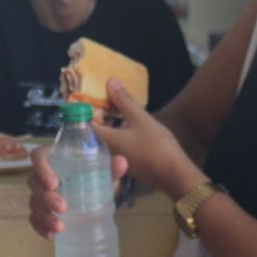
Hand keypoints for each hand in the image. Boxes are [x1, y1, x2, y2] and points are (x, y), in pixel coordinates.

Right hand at [27, 143, 130, 238]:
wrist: (96, 190)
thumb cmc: (96, 174)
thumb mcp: (105, 170)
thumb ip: (112, 166)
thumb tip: (122, 163)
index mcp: (55, 158)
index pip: (38, 156)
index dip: (42, 168)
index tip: (54, 183)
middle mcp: (43, 175)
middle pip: (34, 183)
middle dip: (46, 198)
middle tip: (63, 208)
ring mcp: (40, 194)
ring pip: (34, 203)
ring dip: (44, 216)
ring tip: (60, 228)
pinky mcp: (42, 211)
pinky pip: (34, 219)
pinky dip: (40, 227)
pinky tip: (51, 236)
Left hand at [92, 80, 196, 201]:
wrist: (174, 174)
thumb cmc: (156, 145)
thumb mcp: (141, 119)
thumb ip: (124, 101)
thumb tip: (109, 81)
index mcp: (106, 140)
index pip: (85, 124)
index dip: (82, 110)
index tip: (83, 97)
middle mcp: (106, 151)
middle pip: (94, 131)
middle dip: (95, 115)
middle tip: (98, 99)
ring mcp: (116, 159)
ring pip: (105, 138)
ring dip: (107, 124)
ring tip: (110, 107)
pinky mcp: (126, 162)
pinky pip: (114, 144)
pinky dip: (115, 132)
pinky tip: (124, 124)